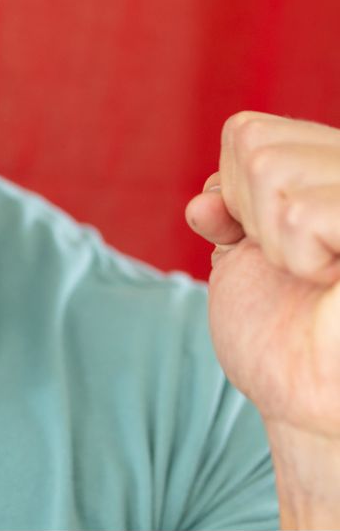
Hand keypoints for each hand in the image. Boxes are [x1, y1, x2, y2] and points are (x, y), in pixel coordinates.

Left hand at [185, 111, 339, 436]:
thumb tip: (204, 204)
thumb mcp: (242, 247)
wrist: (307, 398)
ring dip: (275, 240)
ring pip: (273, 171)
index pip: (248, 133)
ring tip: (317, 275)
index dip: (236, 197)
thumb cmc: (279, 324)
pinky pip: (302, 212)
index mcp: (331, 161)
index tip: (267, 243)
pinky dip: (297, 256)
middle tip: (295, 265)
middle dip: (252, 217)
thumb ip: (227, 201)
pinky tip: (331, 282)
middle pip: (256, 147)